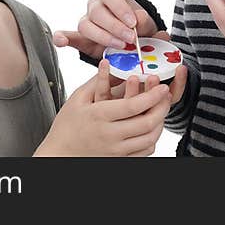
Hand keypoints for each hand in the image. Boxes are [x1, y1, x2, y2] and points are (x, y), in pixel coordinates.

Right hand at [34, 59, 171, 156]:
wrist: (58, 155)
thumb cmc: (66, 126)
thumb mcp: (77, 99)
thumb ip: (96, 82)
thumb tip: (110, 63)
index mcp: (99, 116)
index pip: (134, 105)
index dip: (152, 95)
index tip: (161, 86)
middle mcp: (110, 135)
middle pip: (147, 123)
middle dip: (162, 108)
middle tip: (166, 96)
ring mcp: (116, 151)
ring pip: (149, 139)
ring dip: (160, 123)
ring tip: (161, 110)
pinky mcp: (119, 160)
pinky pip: (144, 152)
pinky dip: (152, 139)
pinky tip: (151, 127)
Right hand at [52, 0, 168, 57]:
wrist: (132, 40)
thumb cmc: (138, 27)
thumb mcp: (146, 23)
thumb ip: (144, 21)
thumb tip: (138, 19)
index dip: (121, 8)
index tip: (133, 23)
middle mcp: (96, 4)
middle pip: (97, 12)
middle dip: (115, 27)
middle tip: (130, 39)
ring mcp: (87, 20)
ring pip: (85, 25)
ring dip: (102, 37)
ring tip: (119, 46)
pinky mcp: (81, 37)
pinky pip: (68, 35)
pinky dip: (62, 38)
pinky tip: (61, 42)